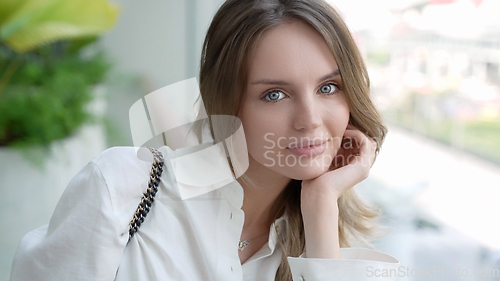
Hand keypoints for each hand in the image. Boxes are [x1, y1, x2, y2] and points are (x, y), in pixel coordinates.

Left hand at [299, 123, 377, 258]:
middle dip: (353, 133)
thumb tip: (324, 142)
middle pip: (364, 143)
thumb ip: (329, 154)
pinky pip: (366, 142)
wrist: (317, 194)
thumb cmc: (315, 182)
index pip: (358, 147)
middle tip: (341, 127)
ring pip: (367, 141)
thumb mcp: (323, 163)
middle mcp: (361, 169)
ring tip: (342, 128)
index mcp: (352, 169)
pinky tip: (344, 132)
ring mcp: (364, 168)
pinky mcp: (363, 165)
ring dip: (355, 132)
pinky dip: (356, 133)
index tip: (336, 131)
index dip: (349, 137)